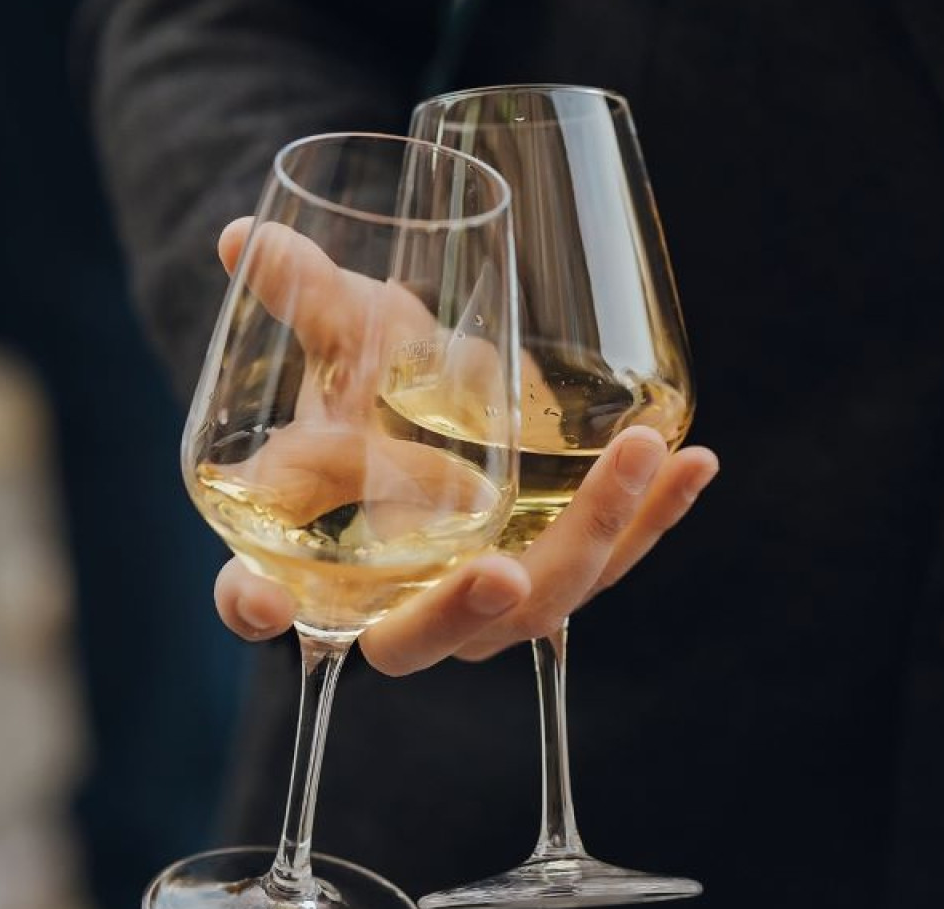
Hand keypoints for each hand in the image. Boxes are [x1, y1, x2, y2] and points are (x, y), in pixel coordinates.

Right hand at [208, 217, 719, 670]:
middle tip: (497, 575)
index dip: (253, 607)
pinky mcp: (558, 578)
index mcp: (308, 560)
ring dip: (593, 537)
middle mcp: (393, 603)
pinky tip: (698, 459)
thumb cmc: (374, 386)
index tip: (259, 601)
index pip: (259, 601)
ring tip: (639, 454)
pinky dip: (657, 513)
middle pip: (415, 639)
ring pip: (536, 605)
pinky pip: (613, 561)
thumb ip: (306, 299)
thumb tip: (246, 234)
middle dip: (457, 612)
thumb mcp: (345, 338)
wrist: (443, 405)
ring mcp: (483, 605)